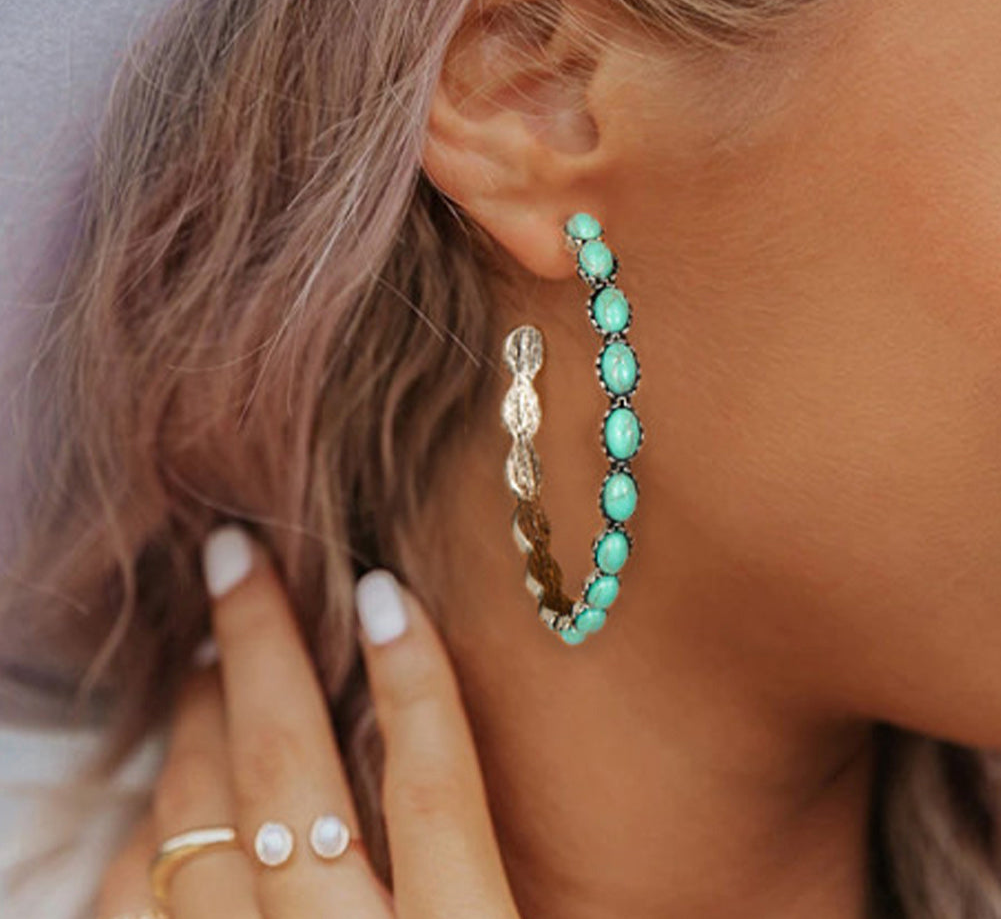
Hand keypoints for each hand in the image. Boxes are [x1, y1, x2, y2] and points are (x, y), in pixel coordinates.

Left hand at [96, 525, 520, 917]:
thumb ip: (553, 869)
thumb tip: (602, 777)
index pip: (434, 797)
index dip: (413, 684)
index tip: (386, 589)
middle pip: (286, 786)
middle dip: (258, 654)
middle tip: (236, 558)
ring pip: (194, 839)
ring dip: (195, 733)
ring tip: (203, 661)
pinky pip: (132, 909)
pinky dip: (144, 841)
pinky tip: (166, 800)